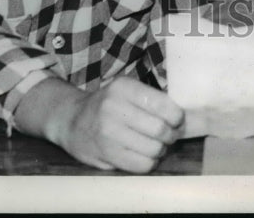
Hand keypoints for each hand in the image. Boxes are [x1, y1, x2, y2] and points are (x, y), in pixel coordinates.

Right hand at [20, 76, 184, 172]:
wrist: (72, 120)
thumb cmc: (107, 104)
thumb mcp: (125, 90)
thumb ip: (150, 99)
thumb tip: (181, 116)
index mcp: (124, 87)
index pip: (163, 105)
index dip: (177, 117)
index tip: (178, 120)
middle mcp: (114, 108)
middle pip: (160, 129)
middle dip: (171, 135)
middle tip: (170, 135)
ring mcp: (108, 133)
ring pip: (152, 150)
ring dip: (160, 150)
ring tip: (156, 145)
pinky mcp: (105, 154)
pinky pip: (141, 165)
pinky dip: (149, 162)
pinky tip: (144, 155)